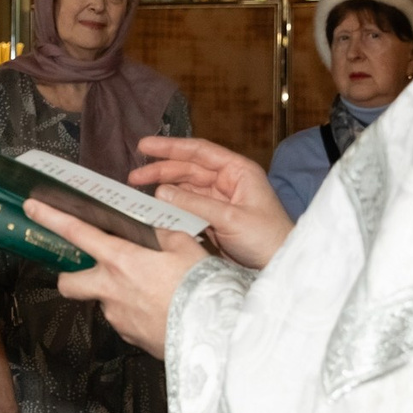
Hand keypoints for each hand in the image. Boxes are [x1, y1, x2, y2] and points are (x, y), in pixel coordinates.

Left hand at [35, 199, 207, 358]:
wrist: (213, 334)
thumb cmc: (201, 287)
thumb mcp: (186, 247)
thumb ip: (162, 236)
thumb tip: (151, 231)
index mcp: (121, 260)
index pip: (77, 233)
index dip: (51, 218)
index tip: (31, 208)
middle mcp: (110, 289)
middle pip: (69, 282)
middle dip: (72, 276)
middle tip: (94, 270)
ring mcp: (117, 316)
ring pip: (102, 301)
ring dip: (116, 295)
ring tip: (151, 291)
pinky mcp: (130, 337)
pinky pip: (124, 320)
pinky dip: (135, 313)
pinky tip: (159, 309)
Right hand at [124, 135, 293, 270]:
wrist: (279, 267)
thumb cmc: (269, 239)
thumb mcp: (231, 219)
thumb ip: (195, 204)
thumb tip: (161, 192)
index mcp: (238, 172)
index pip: (199, 152)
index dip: (171, 147)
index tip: (145, 145)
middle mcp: (227, 183)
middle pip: (187, 170)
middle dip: (160, 171)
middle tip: (133, 177)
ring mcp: (219, 202)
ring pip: (184, 190)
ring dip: (162, 191)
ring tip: (137, 194)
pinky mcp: (213, 221)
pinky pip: (186, 209)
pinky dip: (170, 209)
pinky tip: (154, 211)